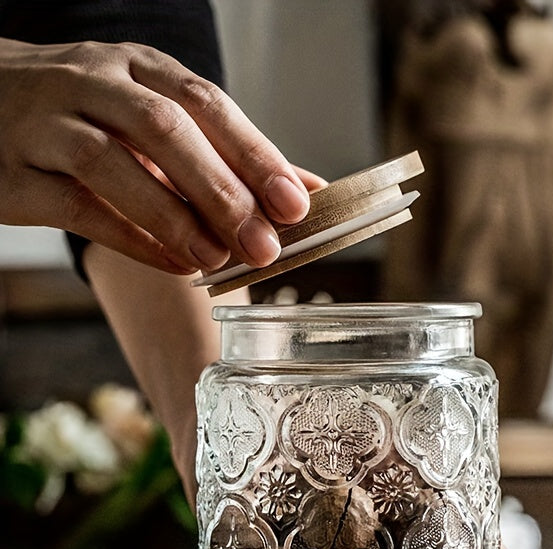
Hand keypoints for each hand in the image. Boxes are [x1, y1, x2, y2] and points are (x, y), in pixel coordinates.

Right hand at [0, 38, 324, 273]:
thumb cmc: (90, 115)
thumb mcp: (157, 115)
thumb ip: (228, 153)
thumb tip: (308, 190)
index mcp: (138, 65)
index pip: (206, 103)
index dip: (254, 154)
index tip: (295, 203)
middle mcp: (90, 82)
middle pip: (163, 129)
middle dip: (221, 191)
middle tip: (263, 245)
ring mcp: (43, 123)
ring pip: (109, 163)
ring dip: (172, 216)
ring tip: (216, 259)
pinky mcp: (12, 173)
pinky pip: (74, 207)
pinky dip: (130, 239)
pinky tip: (173, 264)